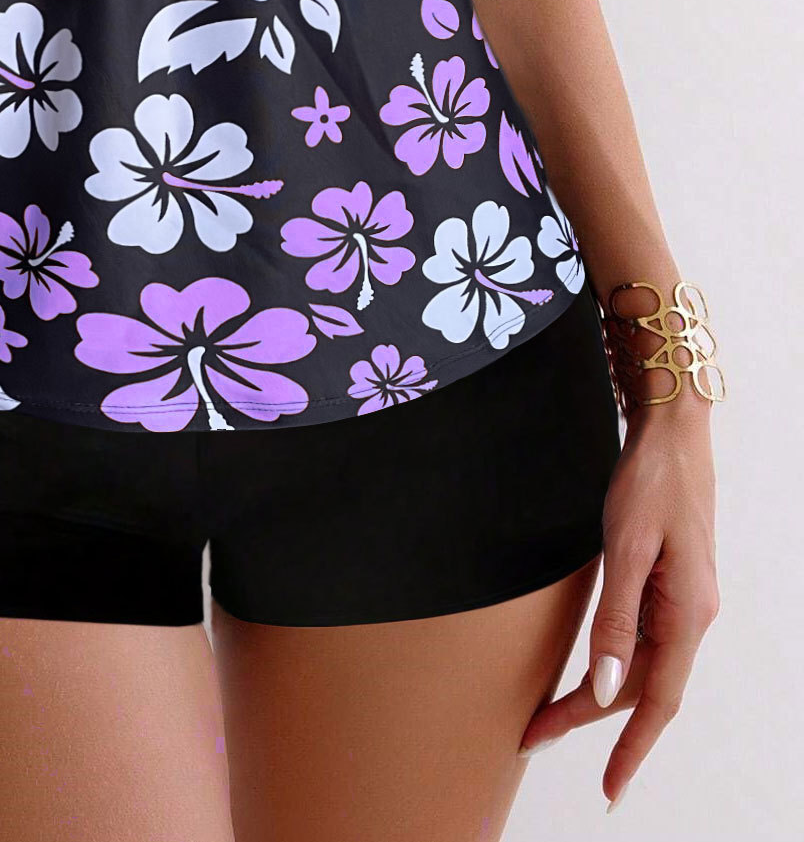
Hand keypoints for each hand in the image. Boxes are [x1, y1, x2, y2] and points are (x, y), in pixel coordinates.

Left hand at [518, 398, 718, 808]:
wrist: (671, 431)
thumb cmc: (649, 481)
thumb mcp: (626, 547)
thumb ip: (617, 619)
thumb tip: (604, 688)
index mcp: (687, 613)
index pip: (657, 700)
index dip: (629, 748)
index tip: (608, 790)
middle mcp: (689, 614)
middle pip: (640, 687)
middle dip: (588, 718)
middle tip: (533, 735)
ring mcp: (680, 599)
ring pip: (639, 665)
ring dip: (596, 694)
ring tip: (547, 714)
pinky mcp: (666, 581)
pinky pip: (640, 637)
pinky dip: (610, 661)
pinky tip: (587, 671)